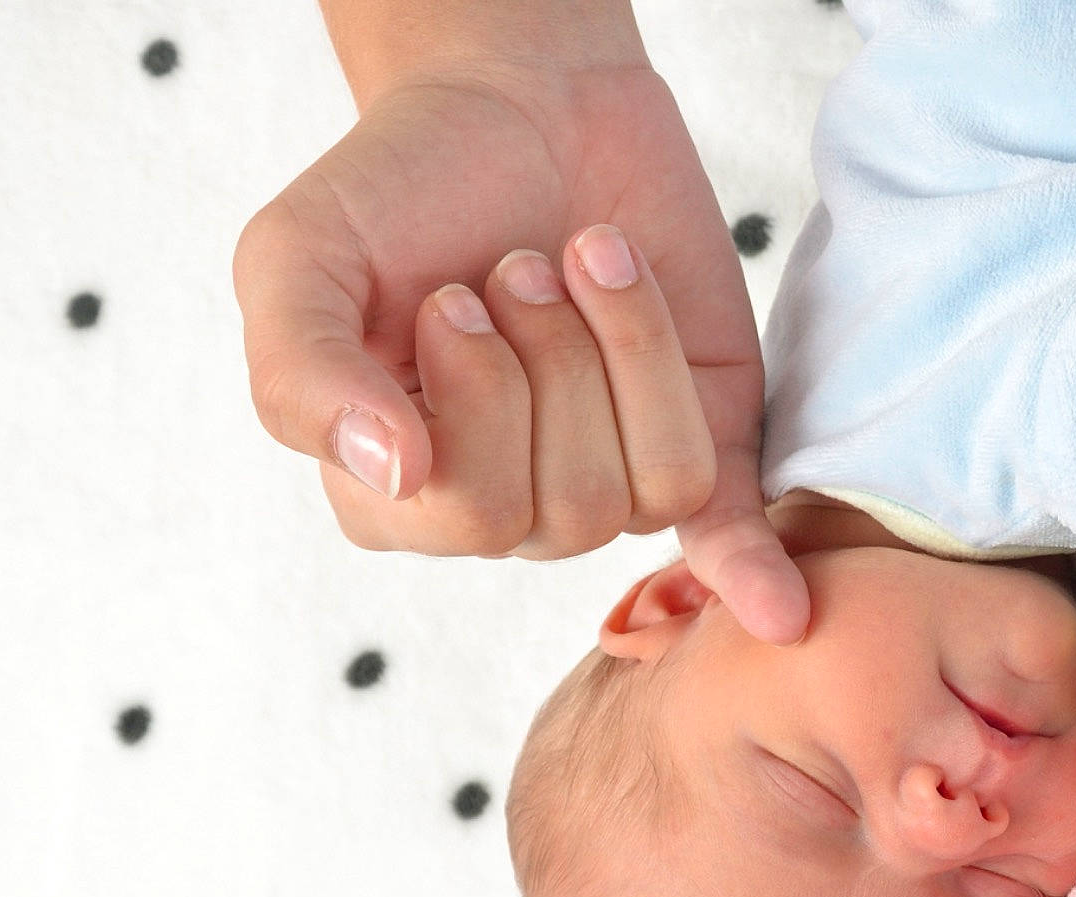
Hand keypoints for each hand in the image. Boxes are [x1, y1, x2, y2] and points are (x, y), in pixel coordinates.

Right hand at [232, 69, 810, 643]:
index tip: (451, 294)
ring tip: (584, 258)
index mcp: (398, 494)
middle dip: (553, 358)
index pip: (466, 514)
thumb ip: (301, 374)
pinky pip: (727, 527)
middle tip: (520, 267)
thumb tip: (396, 472)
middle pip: (566, 507)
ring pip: (649, 480)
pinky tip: (778, 615)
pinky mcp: (698, 434)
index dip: (477, 396)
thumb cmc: (398, 190)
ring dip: (625, 342)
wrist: (515, 101)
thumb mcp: (297, 259)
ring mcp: (607, 478)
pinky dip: (750, 573)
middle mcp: (505, 507)